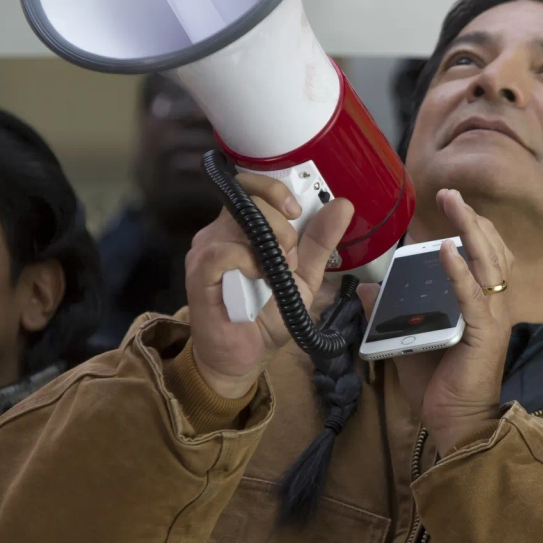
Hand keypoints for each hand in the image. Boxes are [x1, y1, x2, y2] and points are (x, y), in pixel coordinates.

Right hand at [185, 172, 354, 397]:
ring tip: (277, 272)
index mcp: (242, 227)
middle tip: (292, 255)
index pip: (250, 184)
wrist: (244, 357)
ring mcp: (206, 250)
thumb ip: (319, 242)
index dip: (275, 189)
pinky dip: (249, 261)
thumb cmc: (267, 315)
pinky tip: (259, 277)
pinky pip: (223, 252)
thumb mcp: (304, 276)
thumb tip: (343, 205)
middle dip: (281, 223)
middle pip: (248, 198)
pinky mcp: (199, 272)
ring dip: (271, 244)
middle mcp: (219, 231)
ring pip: (238, 222)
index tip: (297, 211)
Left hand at [378, 189, 515, 456]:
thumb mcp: (407, 342)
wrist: (457, 424)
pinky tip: (446, 250)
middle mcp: (492, 306)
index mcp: (480, 305)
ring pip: (488, 262)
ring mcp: (491, 318)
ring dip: (470, 230)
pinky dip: (460, 271)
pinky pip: (473, 296)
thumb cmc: (440, 386)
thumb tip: (364, 289)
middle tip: (451, 194)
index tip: (446, 207)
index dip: (467, 229)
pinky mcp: (483, 334)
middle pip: (491, 249)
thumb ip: (390, 314)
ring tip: (454, 205)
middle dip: (471, 218)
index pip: (483, 255)